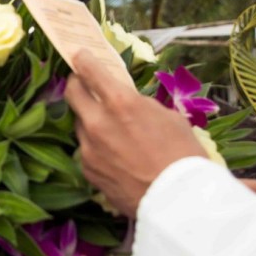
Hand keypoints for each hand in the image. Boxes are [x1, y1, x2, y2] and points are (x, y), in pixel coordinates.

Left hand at [65, 50, 207, 216]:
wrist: (179, 200)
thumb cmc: (183, 155)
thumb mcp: (168, 117)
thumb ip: (139, 104)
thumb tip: (124, 98)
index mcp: (121, 103)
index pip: (90, 71)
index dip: (83, 60)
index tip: (79, 55)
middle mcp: (97, 122)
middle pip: (72, 93)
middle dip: (77, 85)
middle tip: (84, 84)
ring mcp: (88, 146)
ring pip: (80, 124)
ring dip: (91, 121)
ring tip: (114, 132)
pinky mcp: (87, 168)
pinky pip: (86, 150)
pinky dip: (97, 148)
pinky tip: (117, 158)